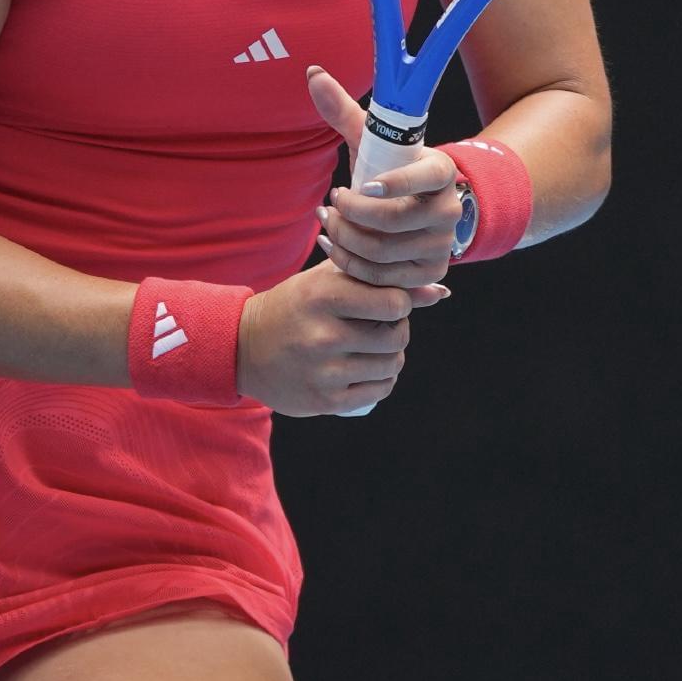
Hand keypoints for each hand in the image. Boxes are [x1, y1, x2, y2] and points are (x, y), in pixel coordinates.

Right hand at [238, 263, 448, 419]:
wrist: (243, 348)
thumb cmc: (294, 307)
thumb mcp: (327, 282)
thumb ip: (378, 279)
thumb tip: (439, 292)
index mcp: (323, 297)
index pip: (394, 303)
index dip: (398, 304)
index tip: (384, 305)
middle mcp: (323, 336)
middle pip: (396, 337)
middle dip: (395, 331)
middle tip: (377, 328)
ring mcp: (324, 372)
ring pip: (391, 365)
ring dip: (391, 357)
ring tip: (372, 349)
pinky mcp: (324, 401)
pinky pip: (379, 391)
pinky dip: (381, 380)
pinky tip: (367, 370)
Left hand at [307, 65, 460, 288]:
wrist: (417, 213)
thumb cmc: (388, 171)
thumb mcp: (371, 143)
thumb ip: (343, 111)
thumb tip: (313, 74)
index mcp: (441, 170)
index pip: (422, 178)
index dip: (391, 184)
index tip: (360, 185)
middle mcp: (449, 209)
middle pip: (391, 221)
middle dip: (350, 214)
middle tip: (330, 203)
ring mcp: (442, 245)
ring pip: (381, 252)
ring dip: (344, 238)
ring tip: (328, 222)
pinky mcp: (430, 273)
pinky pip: (382, 278)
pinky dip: (350, 263)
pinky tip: (333, 245)